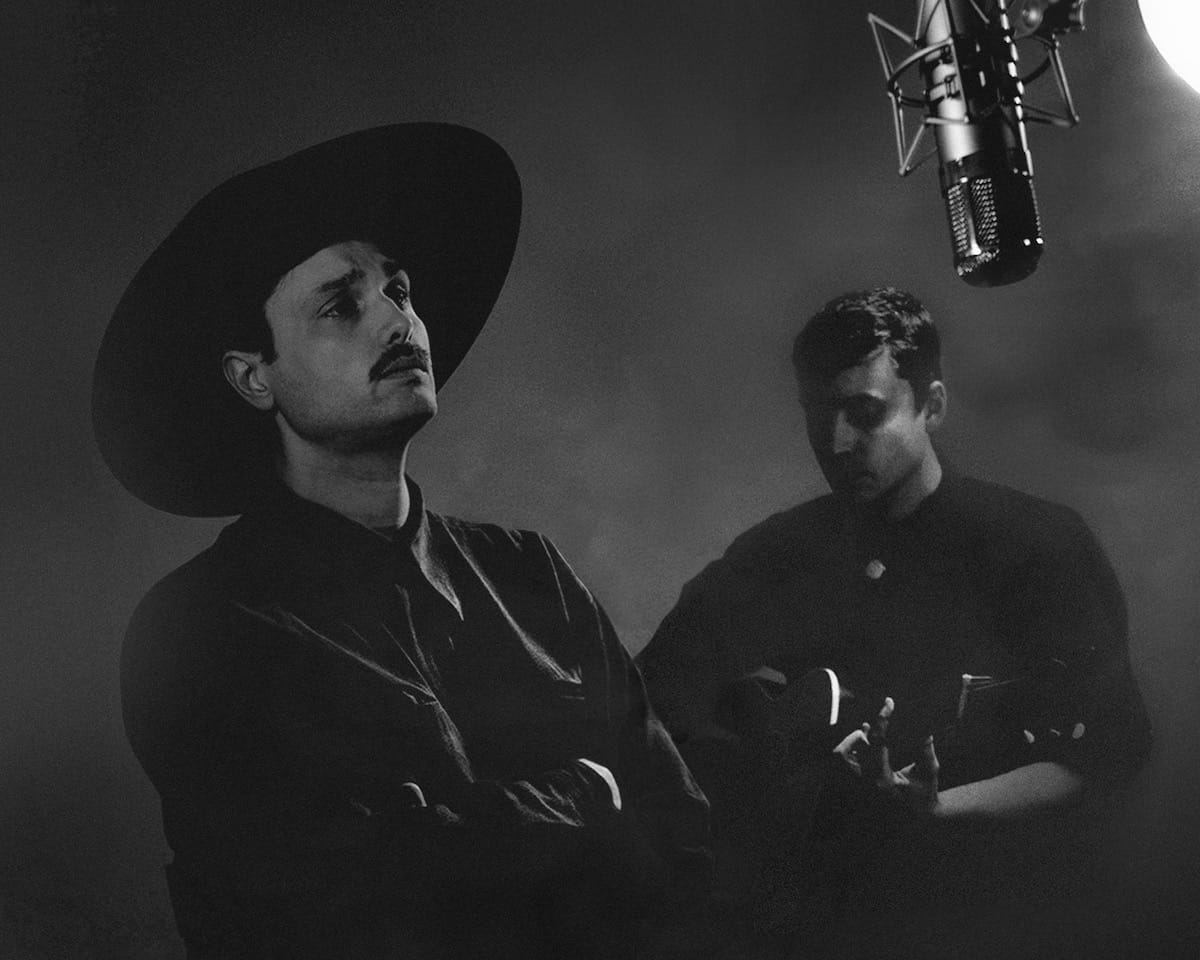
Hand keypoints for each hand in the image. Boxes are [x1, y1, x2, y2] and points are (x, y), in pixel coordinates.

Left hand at [831, 697, 940, 815]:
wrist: (918, 818)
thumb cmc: (924, 793)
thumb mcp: (928, 771)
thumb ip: (925, 750)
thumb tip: (924, 728)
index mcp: (884, 780)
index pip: (877, 744)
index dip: (883, 720)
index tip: (888, 703)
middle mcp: (866, 784)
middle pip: (842, 754)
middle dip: (853, 737)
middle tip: (867, 729)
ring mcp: (858, 788)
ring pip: (839, 760)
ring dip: (849, 744)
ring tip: (865, 736)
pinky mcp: (855, 787)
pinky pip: (844, 765)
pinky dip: (850, 751)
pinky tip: (864, 741)